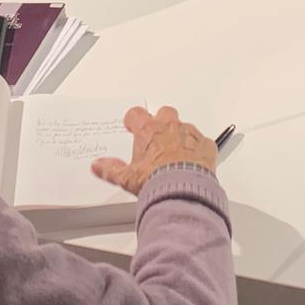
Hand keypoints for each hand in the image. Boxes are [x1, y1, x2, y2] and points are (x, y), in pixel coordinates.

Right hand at [91, 105, 216, 194]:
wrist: (183, 191)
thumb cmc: (156, 181)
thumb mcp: (128, 178)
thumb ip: (111, 170)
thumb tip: (98, 166)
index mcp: (148, 131)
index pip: (136, 114)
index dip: (133, 119)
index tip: (132, 125)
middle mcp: (169, 127)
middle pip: (164, 113)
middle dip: (160, 122)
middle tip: (156, 137)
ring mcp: (189, 134)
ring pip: (185, 126)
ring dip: (180, 136)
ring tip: (176, 154)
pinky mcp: (206, 146)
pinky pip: (203, 142)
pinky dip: (198, 149)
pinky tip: (194, 161)